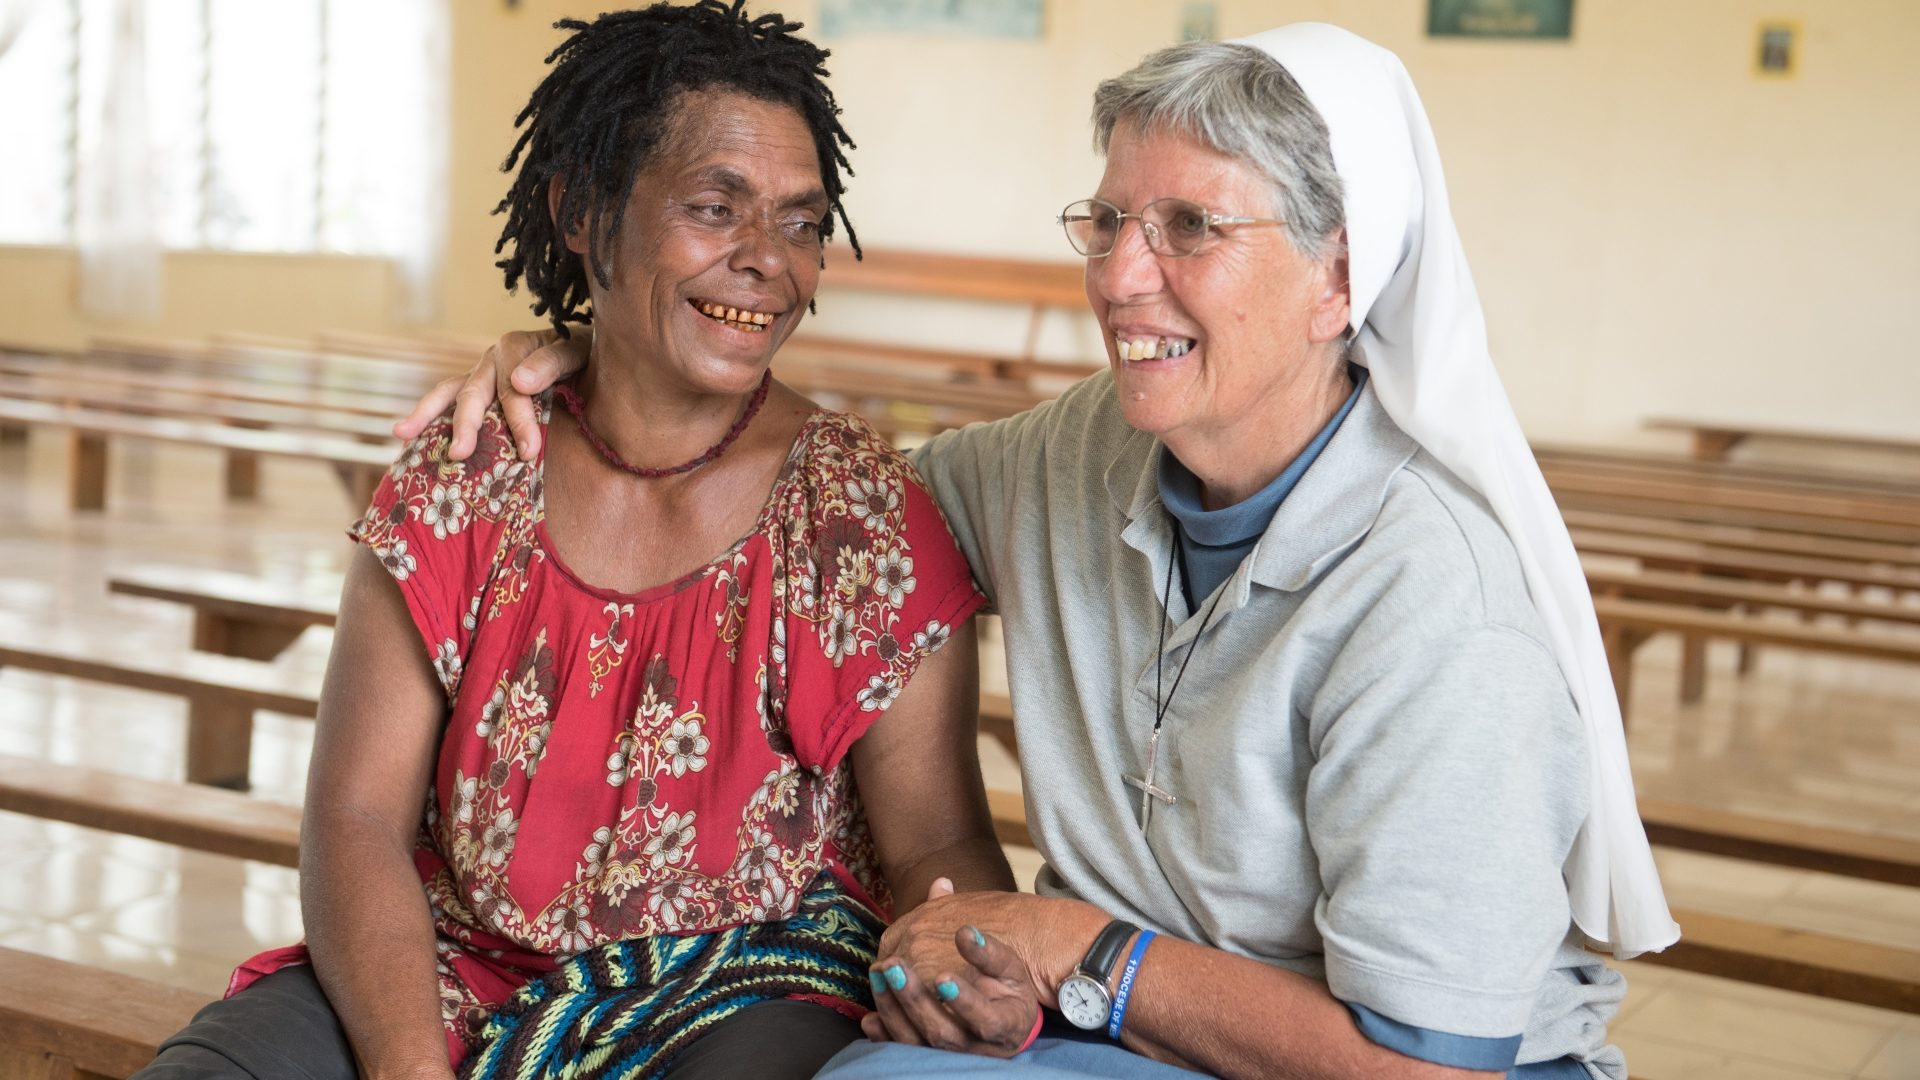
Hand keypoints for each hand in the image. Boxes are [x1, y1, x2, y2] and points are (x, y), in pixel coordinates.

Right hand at [392, 329, 589, 461]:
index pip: (512, 388)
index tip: (528, 451)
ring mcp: (481, 374)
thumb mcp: (579, 351)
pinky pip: (448, 402)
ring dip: (426, 415)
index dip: (519, 419)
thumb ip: (553, 362)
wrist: (587, 353)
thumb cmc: (586, 355)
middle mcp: (492, 359)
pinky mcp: (477, 390)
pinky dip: (429, 419)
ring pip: (449, 393)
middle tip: (459, 454)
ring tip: (402, 433)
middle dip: (466, 425)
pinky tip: (407, 436)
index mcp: (515, 347)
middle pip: (473, 392)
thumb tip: (519, 381)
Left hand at [864, 880, 1043, 1056]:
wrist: (1002, 1015)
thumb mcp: (1009, 968)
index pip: (987, 1020)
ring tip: (880, 974)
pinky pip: (902, 1052)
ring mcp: (950, 1056)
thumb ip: (989, 952)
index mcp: (1007, 1026)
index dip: (965, 1002)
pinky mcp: (927, 1058)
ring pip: (918, 1043)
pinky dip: (884, 1036)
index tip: (943, 977)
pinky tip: (869, 1018)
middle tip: (895, 967)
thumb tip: (965, 932)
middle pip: (943, 1033)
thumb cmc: (1007, 987)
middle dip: (916, 1000)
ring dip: (894, 1011)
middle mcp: (977, 1048)